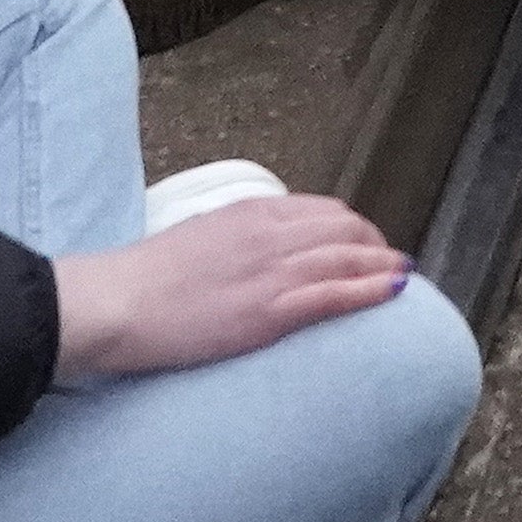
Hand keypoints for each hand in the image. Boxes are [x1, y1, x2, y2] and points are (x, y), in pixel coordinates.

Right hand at [49, 193, 413, 385]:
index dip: (352, 228)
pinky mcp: (269, 310)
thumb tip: (258, 255)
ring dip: (383, 265)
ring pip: (348, 257)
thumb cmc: (146, 280)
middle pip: (345, 228)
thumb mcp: (199, 240)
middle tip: (389, 264)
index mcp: (250, 213)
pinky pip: (334, 293)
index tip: (364, 245)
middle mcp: (268, 233)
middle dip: (374, 244)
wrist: (118, 303)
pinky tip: (395, 291)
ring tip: (403, 276)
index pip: (322, 210)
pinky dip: (371, 289)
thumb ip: (236, 241)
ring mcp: (272, 271)